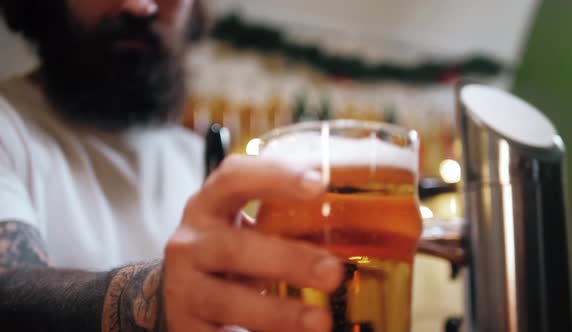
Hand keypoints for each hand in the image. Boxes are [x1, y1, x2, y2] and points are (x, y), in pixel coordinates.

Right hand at [163, 156, 342, 331]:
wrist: (185, 291)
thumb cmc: (232, 248)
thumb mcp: (249, 226)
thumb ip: (287, 219)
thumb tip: (364, 219)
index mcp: (210, 205)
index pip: (234, 178)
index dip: (275, 177)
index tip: (319, 185)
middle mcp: (190, 242)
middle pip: (233, 247)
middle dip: (286, 260)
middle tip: (333, 273)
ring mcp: (183, 287)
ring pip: (225, 299)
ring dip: (276, 313)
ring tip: (321, 322)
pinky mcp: (185, 327)